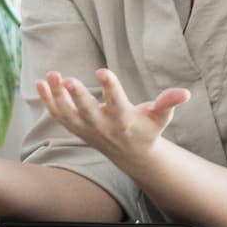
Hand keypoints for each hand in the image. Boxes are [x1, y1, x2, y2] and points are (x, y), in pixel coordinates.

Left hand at [35, 69, 188, 169]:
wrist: (131, 154)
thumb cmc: (147, 129)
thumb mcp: (160, 117)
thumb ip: (169, 103)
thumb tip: (185, 93)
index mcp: (124, 120)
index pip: (115, 103)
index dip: (110, 87)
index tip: (102, 72)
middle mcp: (103, 126)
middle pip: (87, 111)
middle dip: (77, 97)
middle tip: (68, 80)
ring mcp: (86, 129)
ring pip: (68, 113)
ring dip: (56, 96)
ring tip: (52, 75)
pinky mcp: (76, 128)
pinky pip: (58, 116)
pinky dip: (48, 102)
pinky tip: (41, 83)